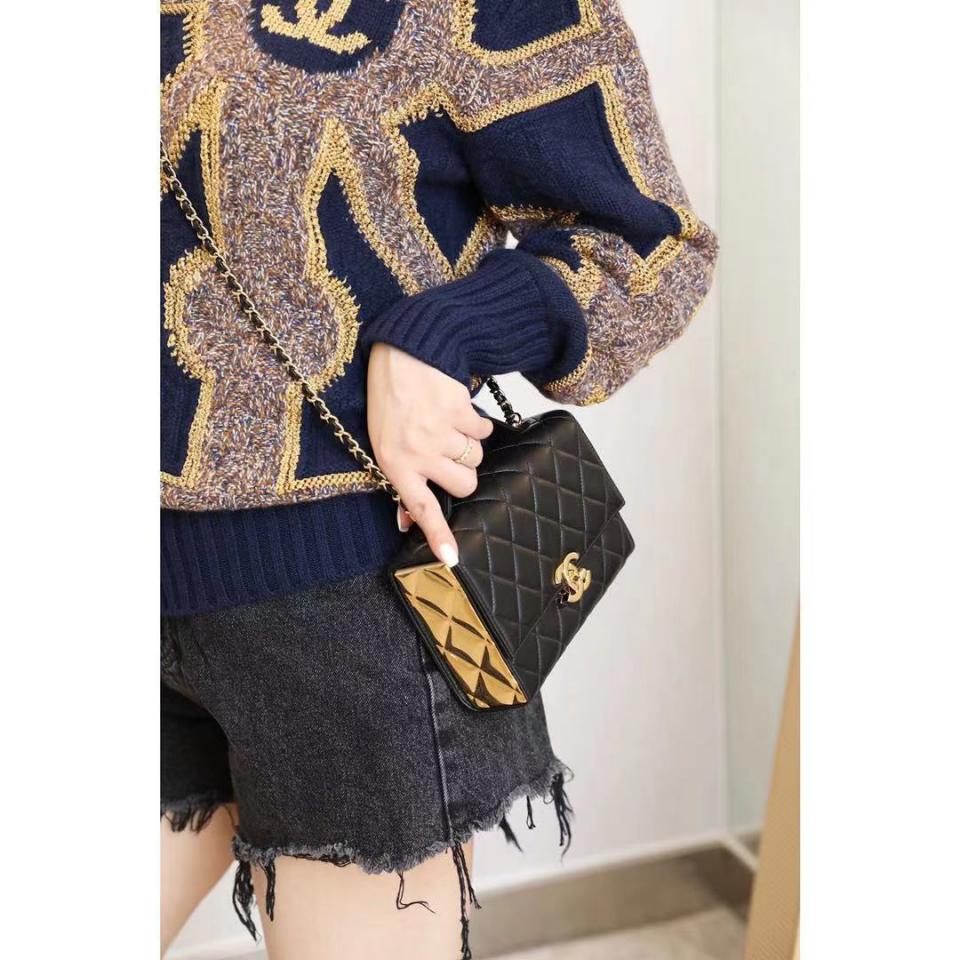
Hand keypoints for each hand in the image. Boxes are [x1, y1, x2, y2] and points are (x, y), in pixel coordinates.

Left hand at [367, 343, 492, 565]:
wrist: (402, 353)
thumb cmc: (390, 401)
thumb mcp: (383, 444)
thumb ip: (400, 483)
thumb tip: (407, 521)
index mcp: (394, 463)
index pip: (421, 507)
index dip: (438, 533)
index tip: (452, 557)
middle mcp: (417, 451)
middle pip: (465, 484)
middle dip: (464, 472)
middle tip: (449, 455)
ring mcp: (438, 431)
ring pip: (476, 458)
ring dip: (469, 444)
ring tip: (447, 425)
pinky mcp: (458, 410)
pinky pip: (483, 430)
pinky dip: (476, 423)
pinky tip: (456, 410)